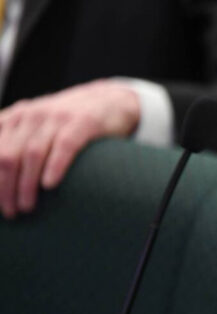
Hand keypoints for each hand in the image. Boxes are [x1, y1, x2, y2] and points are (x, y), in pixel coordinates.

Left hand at [0, 79, 139, 218]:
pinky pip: (65, 146)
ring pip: (32, 154)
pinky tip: (49, 185)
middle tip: (11, 212)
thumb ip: (14, 142)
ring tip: (27, 207)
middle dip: (4, 188)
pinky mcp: (83, 122)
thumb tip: (4, 176)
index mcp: (15, 117)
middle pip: (7, 156)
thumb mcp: (36, 126)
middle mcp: (31, 115)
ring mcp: (57, 117)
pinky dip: (55, 166)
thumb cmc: (69, 123)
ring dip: (26, 185)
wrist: (109, 100)